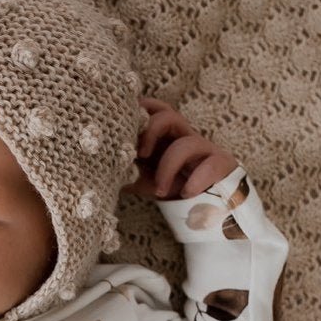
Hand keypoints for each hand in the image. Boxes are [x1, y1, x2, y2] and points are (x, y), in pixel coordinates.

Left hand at [122, 97, 238, 200]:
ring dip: (169, 167)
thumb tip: (98, 169)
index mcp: (165, 136)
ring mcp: (204, 150)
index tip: (121, 125)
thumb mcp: (142, 180)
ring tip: (160, 190)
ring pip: (187, 144)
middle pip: (169, 115)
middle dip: (151, 130)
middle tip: (140, 154)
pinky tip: (185, 193)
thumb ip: (124, 171)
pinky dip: (196, 180)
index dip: (140, 111)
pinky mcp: (222, 165)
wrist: (206, 210)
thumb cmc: (172, 188)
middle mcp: (184, 137)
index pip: (154, 110)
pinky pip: (212, 165)